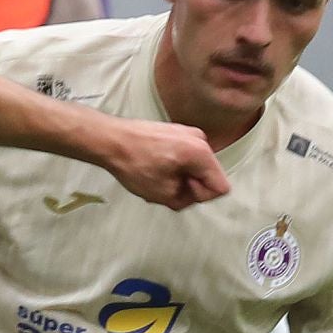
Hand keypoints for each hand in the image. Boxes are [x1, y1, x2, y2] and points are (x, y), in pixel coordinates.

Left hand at [97, 120, 229, 210]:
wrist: (112, 140)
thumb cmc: (133, 163)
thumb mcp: (163, 193)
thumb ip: (186, 199)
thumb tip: (192, 195)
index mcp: (201, 152)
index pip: (220, 187)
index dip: (200, 197)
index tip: (180, 192)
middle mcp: (199, 139)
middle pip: (208, 176)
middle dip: (188, 188)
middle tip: (165, 188)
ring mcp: (188, 133)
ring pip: (195, 168)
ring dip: (179, 179)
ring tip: (156, 179)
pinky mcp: (176, 133)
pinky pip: (185, 158)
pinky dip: (173, 168)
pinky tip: (155, 171)